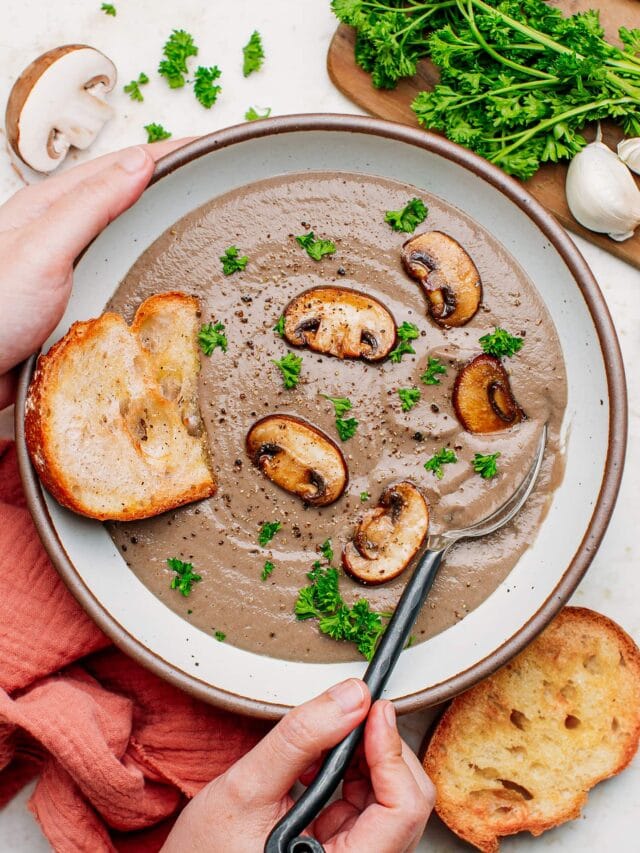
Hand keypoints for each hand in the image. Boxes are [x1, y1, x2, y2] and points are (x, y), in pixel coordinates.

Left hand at [0, 140, 187, 408]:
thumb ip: (90, 205)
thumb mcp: (43, 249)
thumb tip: (140, 163)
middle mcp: (62, 234)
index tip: (207, 146)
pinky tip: (166, 281)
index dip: (167, 154)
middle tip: (215, 183)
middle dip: (171, 187)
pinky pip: (123, 280)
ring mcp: (71, 270)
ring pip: (127, 241)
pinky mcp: (77, 305)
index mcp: (51, 206)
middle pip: (128, 199)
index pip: (121, 166)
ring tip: (201, 225)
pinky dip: (150, 273)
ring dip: (163, 231)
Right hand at [162, 679, 434, 852]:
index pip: (401, 810)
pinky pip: (368, 809)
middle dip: (379, 750)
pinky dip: (348, 775)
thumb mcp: (245, 789)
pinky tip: (317, 763)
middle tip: (351, 713)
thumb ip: (300, 740)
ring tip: (322, 742)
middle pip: (404, 803)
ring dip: (363, 760)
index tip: (373, 709)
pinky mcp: (344, 851)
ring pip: (390, 802)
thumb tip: (352, 697)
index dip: (391, 751)